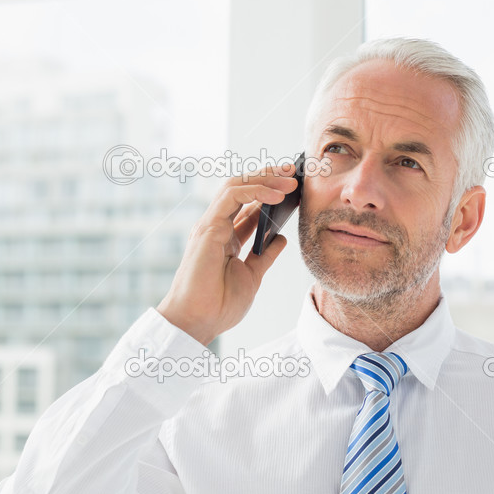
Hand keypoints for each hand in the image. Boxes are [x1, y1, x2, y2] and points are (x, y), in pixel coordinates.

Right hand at [156, 162, 297, 345]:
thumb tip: (281, 238)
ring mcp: (211, 225)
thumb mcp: (252, 276)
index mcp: (226, 237)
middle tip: (295, 172)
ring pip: (236, 186)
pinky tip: (276, 195)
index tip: (296, 187)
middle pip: (242, 189)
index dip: (271, 192)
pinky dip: (255, 191)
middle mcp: (217, 226)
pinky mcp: (208, 227)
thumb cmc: (218, 304)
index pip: (249, 205)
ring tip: (291, 180)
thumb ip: (264, 255)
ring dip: (265, 178)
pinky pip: (232, 197)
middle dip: (269, 176)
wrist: (198, 322)